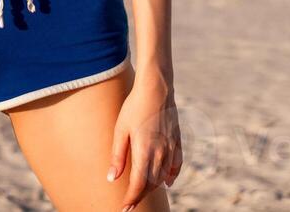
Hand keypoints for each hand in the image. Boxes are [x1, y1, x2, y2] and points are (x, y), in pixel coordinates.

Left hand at [107, 73, 182, 210]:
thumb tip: (112, 179)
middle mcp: (160, 153)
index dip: (131, 198)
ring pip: (163, 176)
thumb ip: (117, 156)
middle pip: (151, 183)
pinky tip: (168, 182)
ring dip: (152, 187)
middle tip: (129, 204)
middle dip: (140, 195)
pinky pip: (176, 165)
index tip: (124, 208)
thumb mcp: (120, 130)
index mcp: (144, 151)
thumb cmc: (134, 107)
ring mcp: (170, 147)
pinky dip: (172, 175)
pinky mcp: (177, 141)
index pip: (139, 184)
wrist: (156, 89)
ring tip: (142, 192)